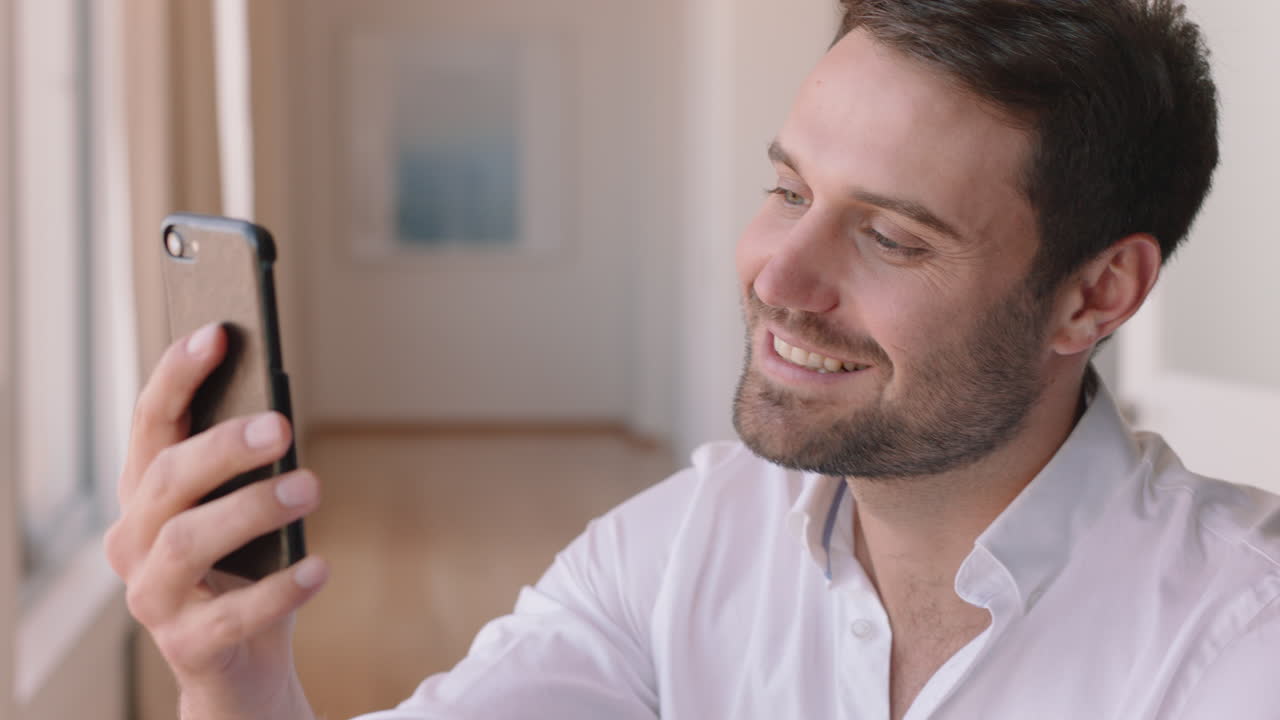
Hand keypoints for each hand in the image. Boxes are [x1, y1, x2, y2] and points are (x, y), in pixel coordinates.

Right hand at [105, 324, 325, 719]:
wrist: (241, 669)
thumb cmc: (246, 570)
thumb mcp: (245, 512)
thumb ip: (249, 466)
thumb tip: (276, 410)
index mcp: (147, 493)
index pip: (150, 423)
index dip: (177, 376)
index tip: (217, 333)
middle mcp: (135, 539)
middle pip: (167, 478)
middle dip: (221, 446)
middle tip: (280, 426)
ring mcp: (152, 595)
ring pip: (188, 540)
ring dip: (252, 508)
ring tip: (310, 488)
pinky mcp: (186, 646)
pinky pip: (231, 615)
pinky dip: (279, 589)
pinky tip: (320, 568)